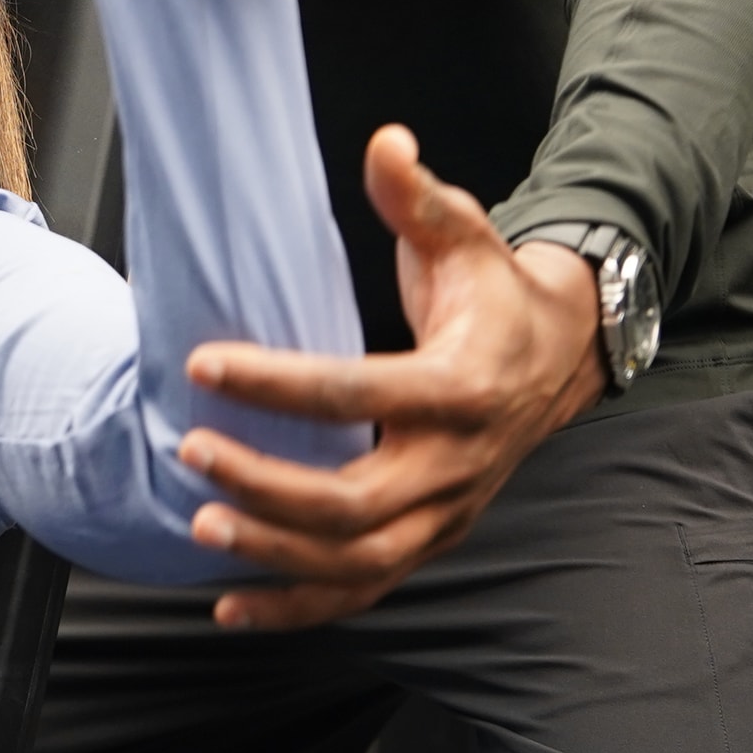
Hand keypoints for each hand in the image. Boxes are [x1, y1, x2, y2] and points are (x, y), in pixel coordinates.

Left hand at [170, 124, 602, 628]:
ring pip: (356, 560)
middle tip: (193, 451)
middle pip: (354, 502)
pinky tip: (229, 607)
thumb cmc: (494, 293)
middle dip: (267, 485)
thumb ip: (418, 197)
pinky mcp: (430, 540)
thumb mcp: (465, 234)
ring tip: (200, 526)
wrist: (559, 358)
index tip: (204, 364)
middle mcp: (457, 464)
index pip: (359, 392)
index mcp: (462, 386)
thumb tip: (386, 143)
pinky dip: (296, 609)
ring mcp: (446, 513)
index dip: (277, 383)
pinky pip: (363, 590)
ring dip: (274, 554)